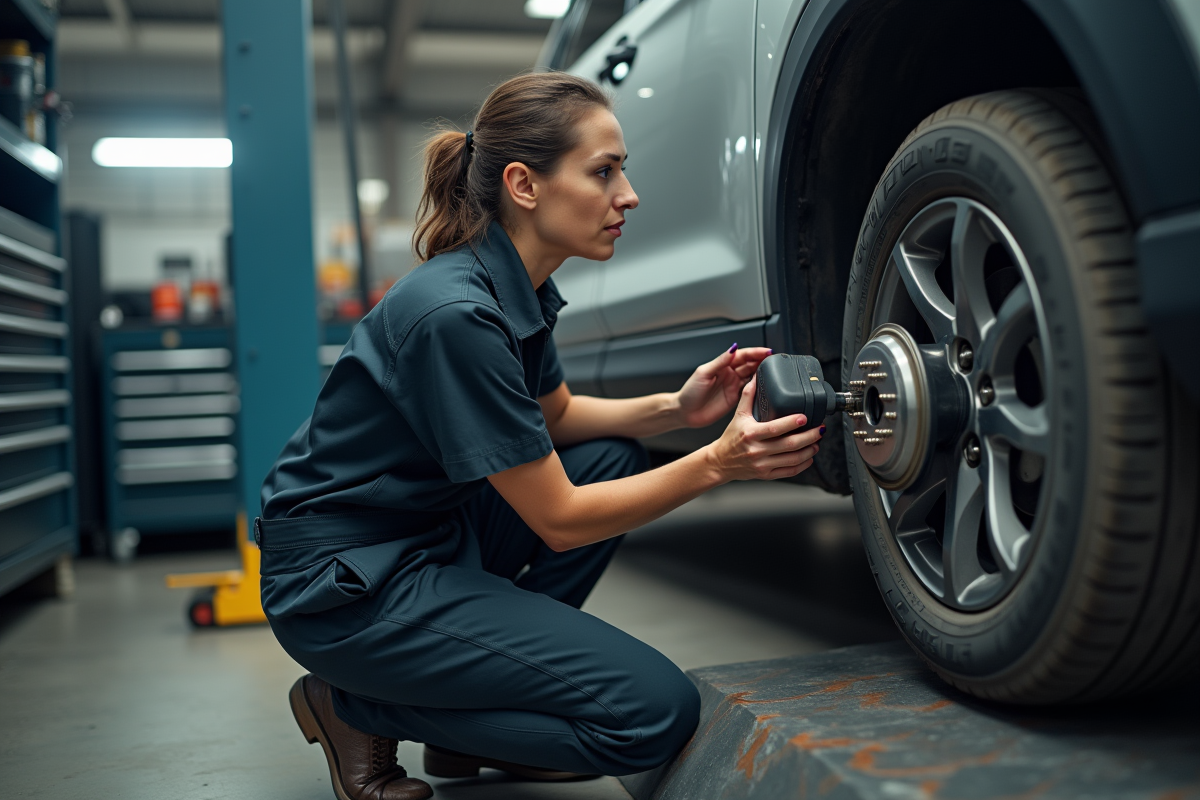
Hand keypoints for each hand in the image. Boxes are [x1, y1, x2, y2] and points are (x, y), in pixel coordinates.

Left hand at [675, 344, 771, 428]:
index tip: (767, 351)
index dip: (755, 352)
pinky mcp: (735, 398)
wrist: (685, 412)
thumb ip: (720, 361)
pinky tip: (766, 384)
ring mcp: (733, 385)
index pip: (742, 355)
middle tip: (775, 359)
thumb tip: (733, 348)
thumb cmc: (689, 392)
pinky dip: (758, 386)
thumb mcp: (703, 373)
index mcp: (722, 365)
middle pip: (750, 363)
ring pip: (752, 375)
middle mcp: (729, 373)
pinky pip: (750, 390)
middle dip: (762, 360)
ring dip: (762, 371)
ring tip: (774, 369)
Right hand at [704, 375, 823, 481]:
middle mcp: (756, 450)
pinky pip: (789, 471)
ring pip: (793, 459)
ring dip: (809, 450)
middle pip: (789, 444)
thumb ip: (748, 395)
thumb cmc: (731, 438)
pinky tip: (809, 456)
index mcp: (750, 434)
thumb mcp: (738, 415)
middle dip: (809, 437)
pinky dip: (803, 465)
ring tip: (817, 441)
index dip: (791, 422)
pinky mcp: (766, 474)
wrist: (720, 462)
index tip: (804, 417)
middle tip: (819, 429)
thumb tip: (757, 376)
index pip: (774, 428)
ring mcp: (762, 464)